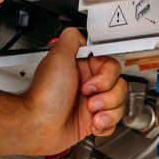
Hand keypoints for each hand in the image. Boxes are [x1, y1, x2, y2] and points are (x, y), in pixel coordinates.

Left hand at [22, 28, 126, 155]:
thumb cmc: (46, 95)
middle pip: (119, 85)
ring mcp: (93, 104)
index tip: (92, 82)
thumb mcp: (57, 55)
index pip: (111, 66)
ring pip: (119, 104)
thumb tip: (79, 33)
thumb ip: (71, 38)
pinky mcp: (94, 122)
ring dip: (107, 110)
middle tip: (88, 98)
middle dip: (106, 95)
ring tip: (90, 113)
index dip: (106, 76)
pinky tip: (93, 123)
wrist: (39, 125)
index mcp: (82, 69)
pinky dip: (105, 124)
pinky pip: (114, 121)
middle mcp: (89, 85)